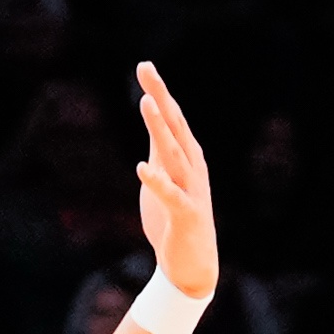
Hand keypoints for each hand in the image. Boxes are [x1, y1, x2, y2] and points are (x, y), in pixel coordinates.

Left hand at [129, 63, 217, 299]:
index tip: (144, 66)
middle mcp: (192, 167)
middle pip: (175, 126)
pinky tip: (141, 167)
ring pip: (174, 154)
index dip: (159, 92)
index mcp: (186, 157)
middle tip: (146, 69)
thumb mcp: (163, 178)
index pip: (172, 118)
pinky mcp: (186, 214)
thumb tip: (152, 124)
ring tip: (146, 104)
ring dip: (161, 128)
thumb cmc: (174, 220)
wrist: (192, 267)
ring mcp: (191, 189)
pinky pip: (170, 195)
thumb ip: (159, 151)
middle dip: (160, 97)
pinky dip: (156, 181)